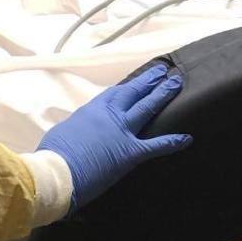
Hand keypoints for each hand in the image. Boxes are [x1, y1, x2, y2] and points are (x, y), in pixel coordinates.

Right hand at [36, 64, 191, 212]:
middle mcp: (110, 115)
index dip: (130, 85)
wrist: (59, 169)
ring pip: (147, 108)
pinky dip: (171, 142)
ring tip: (176, 84)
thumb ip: (79, 125)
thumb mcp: (65, 130)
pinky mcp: (129, 152)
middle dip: (150, 81)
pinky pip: (154, 146)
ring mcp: (121, 131)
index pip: (116, 93)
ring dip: (162, 95)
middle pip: (134, 93)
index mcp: (93, 109)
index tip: (140, 78)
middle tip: (164, 71)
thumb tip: (82, 129)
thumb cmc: (55, 152)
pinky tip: (186, 138)